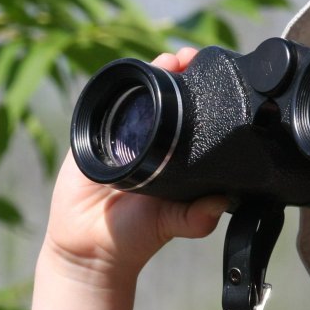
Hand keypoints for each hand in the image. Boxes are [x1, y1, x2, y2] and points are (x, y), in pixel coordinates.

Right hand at [42, 48, 228, 284]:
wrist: (90, 249)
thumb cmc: (135, 236)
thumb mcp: (169, 224)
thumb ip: (194, 218)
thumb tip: (220, 203)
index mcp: (174, 155)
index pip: (190, 114)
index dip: (199, 93)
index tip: (210, 80)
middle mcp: (150, 140)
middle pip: (164, 95)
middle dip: (176, 71)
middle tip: (187, 59)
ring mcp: (119, 136)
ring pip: (135, 94)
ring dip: (149, 73)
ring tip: (166, 61)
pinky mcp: (91, 137)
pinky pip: (101, 108)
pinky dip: (115, 90)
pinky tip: (127, 79)